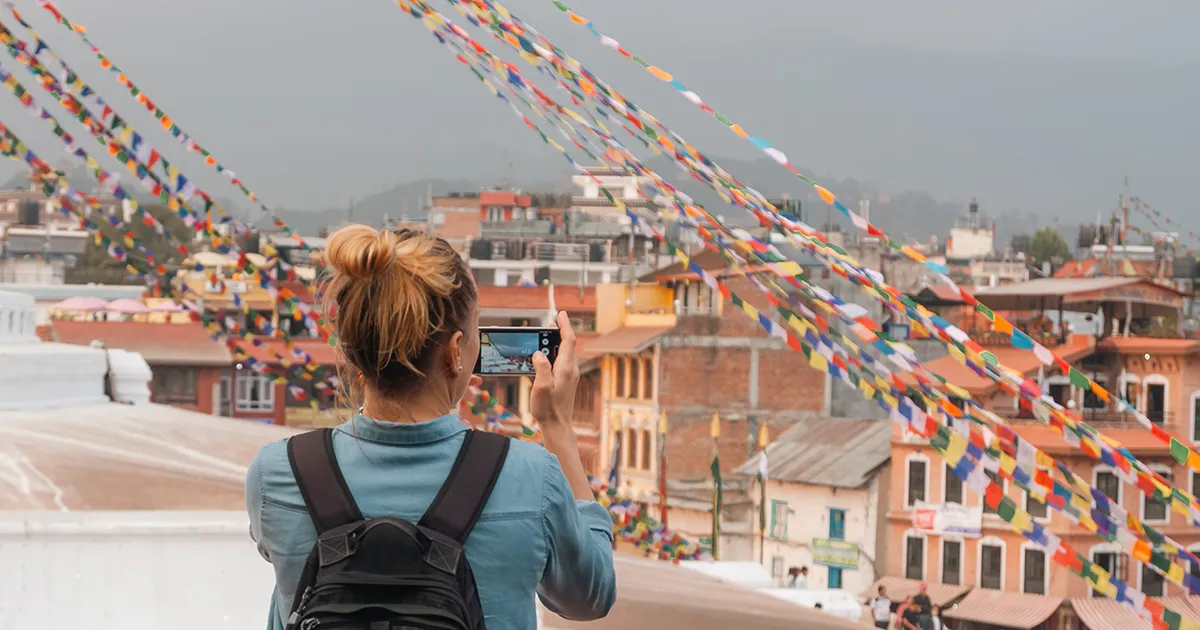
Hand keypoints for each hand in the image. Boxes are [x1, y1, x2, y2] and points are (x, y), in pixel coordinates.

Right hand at [530, 311, 578, 428]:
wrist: (558, 426)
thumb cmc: (548, 409)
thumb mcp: (541, 387)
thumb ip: (541, 368)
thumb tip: (539, 353)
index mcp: (566, 369)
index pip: (569, 340)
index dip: (565, 325)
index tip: (561, 313)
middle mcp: (571, 370)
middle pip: (569, 344)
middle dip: (561, 331)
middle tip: (551, 322)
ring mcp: (570, 376)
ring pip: (566, 352)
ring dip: (558, 342)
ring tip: (547, 335)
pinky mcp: (567, 381)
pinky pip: (563, 361)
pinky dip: (557, 352)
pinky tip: (546, 356)